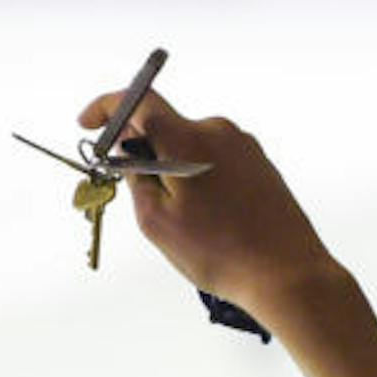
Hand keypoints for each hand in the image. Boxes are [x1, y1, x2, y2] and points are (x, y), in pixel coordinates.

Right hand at [82, 87, 376, 376]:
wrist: (288, 275)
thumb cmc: (221, 253)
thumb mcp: (156, 222)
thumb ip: (135, 179)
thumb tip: (130, 157)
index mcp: (188, 139)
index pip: (138, 100)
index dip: (107, 107)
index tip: (88, 124)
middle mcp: (218, 131)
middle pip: (164, 126)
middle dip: (141, 152)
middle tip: (133, 191)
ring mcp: (244, 146)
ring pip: (189, 146)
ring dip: (172, 169)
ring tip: (182, 222)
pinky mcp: (260, 164)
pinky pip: (215, 160)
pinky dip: (198, 178)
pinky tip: (207, 219)